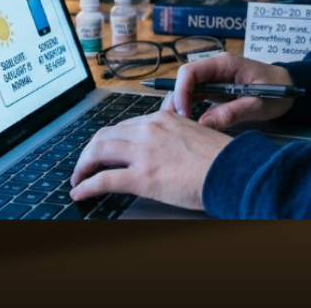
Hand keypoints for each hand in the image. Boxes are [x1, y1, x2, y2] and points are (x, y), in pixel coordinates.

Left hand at [68, 110, 230, 210]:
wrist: (232, 171)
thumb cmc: (220, 157)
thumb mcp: (197, 129)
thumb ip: (178, 124)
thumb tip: (172, 117)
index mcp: (162, 118)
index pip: (124, 126)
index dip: (108, 140)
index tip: (103, 151)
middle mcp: (149, 130)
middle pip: (105, 136)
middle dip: (89, 152)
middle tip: (84, 166)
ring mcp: (144, 152)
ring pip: (98, 152)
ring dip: (83, 166)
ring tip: (78, 179)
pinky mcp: (143, 177)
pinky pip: (103, 179)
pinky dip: (86, 186)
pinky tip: (80, 192)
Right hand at [161, 54, 295, 131]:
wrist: (291, 88)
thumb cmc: (278, 91)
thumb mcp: (258, 103)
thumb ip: (233, 112)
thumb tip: (204, 124)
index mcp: (224, 64)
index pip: (190, 72)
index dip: (181, 91)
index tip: (183, 114)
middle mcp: (215, 69)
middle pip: (184, 81)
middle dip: (177, 102)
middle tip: (179, 126)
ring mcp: (214, 80)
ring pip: (188, 91)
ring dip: (182, 108)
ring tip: (183, 128)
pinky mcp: (216, 91)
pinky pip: (196, 99)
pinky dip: (191, 111)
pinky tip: (192, 126)